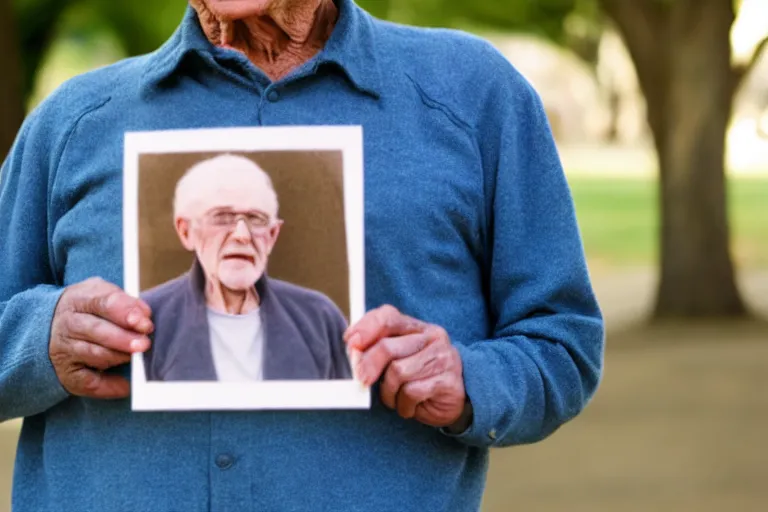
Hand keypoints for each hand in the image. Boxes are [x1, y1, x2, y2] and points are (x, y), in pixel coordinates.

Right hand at [49, 277, 152, 398]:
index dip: (126, 313)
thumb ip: (126, 302)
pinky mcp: (67, 373)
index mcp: (80, 299)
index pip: (104, 303)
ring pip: (94, 355)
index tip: (145, 323)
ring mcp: (64, 349)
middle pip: (97, 330)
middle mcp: (69, 324)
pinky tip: (126, 386)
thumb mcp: (103, 294)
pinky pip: (89, 382)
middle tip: (144, 344)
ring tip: (137, 358)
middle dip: (123, 339)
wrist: (49, 326)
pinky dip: (109, 386)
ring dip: (118, 357)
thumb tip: (145, 316)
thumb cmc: (90, 310)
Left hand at [344, 305, 470, 430]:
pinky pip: (411, 392)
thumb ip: (377, 350)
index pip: (388, 317)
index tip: (350, 344)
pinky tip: (410, 406)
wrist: (456, 401)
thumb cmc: (419, 379)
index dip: (365, 329)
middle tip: (362, 381)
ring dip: (389, 392)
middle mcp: (432, 337)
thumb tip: (352, 349)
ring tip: (396, 398)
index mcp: (417, 327)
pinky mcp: (447, 381)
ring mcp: (443, 358)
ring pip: (397, 373)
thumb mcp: (398, 359)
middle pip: (387, 347)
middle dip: (368, 366)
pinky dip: (404, 404)